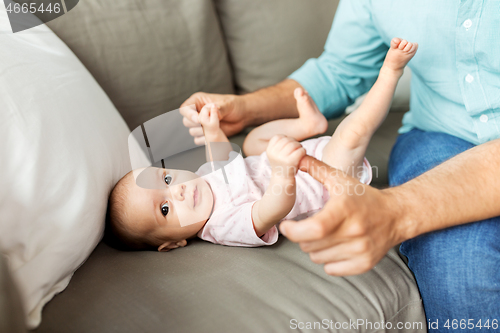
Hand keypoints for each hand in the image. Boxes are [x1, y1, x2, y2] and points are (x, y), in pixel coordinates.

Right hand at [180, 92, 245, 144]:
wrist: (242, 116)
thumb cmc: (235, 105)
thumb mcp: (228, 104)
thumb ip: (219, 108)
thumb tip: (211, 111)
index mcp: (198, 101)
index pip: (185, 108)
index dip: (189, 114)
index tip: (198, 120)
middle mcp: (197, 112)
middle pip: (186, 121)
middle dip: (196, 125)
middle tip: (208, 125)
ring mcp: (201, 124)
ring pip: (192, 131)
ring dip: (201, 133)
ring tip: (214, 129)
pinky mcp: (206, 133)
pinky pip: (198, 140)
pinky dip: (204, 140)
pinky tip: (213, 137)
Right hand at [266, 135, 305, 177]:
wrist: (283, 179)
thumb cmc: (281, 164)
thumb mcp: (275, 153)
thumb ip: (279, 144)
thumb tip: (288, 137)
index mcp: (269, 150)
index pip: (278, 137)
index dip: (285, 139)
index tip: (287, 146)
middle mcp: (274, 153)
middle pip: (287, 139)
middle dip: (294, 142)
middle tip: (295, 149)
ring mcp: (282, 158)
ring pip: (294, 144)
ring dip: (299, 146)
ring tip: (298, 151)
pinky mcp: (291, 162)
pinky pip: (300, 150)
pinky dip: (303, 151)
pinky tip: (302, 155)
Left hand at [279, 155, 404, 275]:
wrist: (396, 215)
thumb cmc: (363, 197)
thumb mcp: (340, 179)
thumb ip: (316, 168)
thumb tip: (295, 156)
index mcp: (345, 209)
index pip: (315, 228)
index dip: (295, 230)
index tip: (286, 226)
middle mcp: (354, 231)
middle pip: (310, 245)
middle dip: (303, 236)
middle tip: (310, 226)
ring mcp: (360, 250)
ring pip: (317, 258)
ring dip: (314, 248)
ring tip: (324, 235)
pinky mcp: (364, 263)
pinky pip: (331, 269)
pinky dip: (327, 260)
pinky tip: (334, 246)